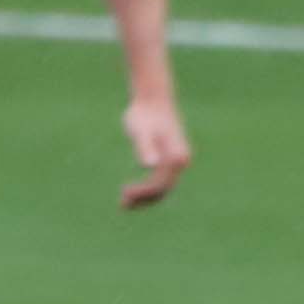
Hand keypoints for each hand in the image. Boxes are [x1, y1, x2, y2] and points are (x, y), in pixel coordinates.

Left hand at [120, 93, 191, 208]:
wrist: (152, 98)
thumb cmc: (144, 114)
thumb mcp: (141, 130)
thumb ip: (145, 147)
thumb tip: (150, 164)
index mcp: (177, 156)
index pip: (161, 184)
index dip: (143, 193)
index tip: (124, 194)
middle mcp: (182, 160)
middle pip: (164, 189)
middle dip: (144, 199)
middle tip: (122, 205)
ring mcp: (178, 160)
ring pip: (164, 187)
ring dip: (146, 197)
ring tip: (124, 203)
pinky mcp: (171, 158)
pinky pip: (162, 179)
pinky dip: (148, 188)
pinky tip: (132, 191)